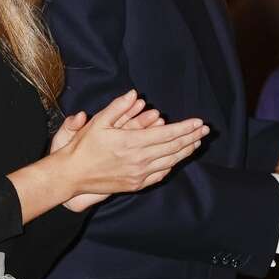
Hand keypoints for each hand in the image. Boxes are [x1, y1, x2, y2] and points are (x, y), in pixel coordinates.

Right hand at [54, 90, 208, 202]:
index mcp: (132, 142)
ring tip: (197, 142)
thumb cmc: (84, 146)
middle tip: (205, 130)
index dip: (185, 128)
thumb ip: (118, 107)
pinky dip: (172, 164)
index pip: (167, 134)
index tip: (198, 122)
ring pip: (170, 161)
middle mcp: (139, 160)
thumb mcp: (98, 122)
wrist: (72, 175)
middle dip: (191, 137)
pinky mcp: (136, 184)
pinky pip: (160, 174)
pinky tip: (177, 158)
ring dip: (186, 151)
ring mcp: (139, 174)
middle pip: (173, 148)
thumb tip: (134, 93)